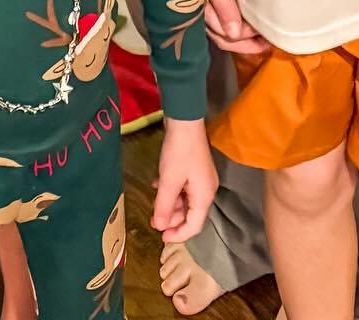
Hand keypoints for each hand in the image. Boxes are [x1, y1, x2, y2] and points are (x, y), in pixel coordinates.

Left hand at [152, 118, 217, 242]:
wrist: (185, 120)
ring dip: (169, 204)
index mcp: (204, 196)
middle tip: (153, 220)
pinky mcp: (193, 168)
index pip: (194, 225)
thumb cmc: (179, 152)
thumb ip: (164, 205)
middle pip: (190, 214)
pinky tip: (157, 186)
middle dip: (171, 219)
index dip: (178, 235)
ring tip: (153, 204)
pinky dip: (171, 190)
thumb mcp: (169, 180)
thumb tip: (159, 226)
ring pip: (185, 200)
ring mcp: (200, 178)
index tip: (161, 238)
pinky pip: (182, 187)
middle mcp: (206, 190)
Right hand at [194, 0, 268, 56]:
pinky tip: (245, 12)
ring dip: (241, 31)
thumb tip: (235, 33)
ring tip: (262, 28)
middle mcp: (196, 6)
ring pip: (220, 26)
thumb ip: (222, 1)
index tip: (268, 34)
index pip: (225, 36)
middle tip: (270, 39)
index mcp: (198, 5)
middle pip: (223, 36)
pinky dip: (233, 16)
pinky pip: (217, 11)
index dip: (248, 41)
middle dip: (247, 41)